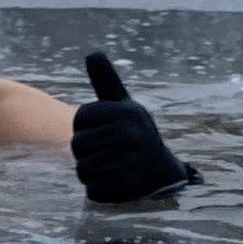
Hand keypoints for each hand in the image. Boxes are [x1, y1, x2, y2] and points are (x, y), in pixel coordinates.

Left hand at [72, 50, 198, 203]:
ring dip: (92, 173)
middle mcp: (129, 133)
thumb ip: (107, 81)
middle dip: (87, 153)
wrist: (165, 174)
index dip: (86, 128)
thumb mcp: (126, 106)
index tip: (104, 132)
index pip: (80, 119)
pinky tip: (117, 183)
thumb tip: (93, 53)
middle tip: (108, 153)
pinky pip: (92, 191)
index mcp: (126, 111)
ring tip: (113, 168)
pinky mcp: (126, 187)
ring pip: (82, 170)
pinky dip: (100, 191)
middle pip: (77, 146)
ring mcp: (129, 161)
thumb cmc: (137, 135)